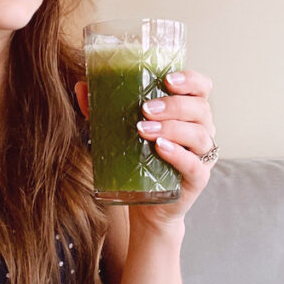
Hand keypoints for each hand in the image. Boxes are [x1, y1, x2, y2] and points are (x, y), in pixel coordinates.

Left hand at [74, 69, 215, 221]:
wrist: (146, 203)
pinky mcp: (198, 179)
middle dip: (173, 105)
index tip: (167, 79)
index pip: (202, 87)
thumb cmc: (138, 160)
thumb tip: (81, 87)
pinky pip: (194, 165)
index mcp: (189, 112)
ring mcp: (202, 156)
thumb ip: (103, 109)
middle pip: (200, 108)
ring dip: (172, 128)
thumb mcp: (120, 131)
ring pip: (199, 135)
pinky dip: (178, 155)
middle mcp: (201, 130)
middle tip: (146, 108)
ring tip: (143, 129)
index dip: (190, 80)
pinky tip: (160, 148)